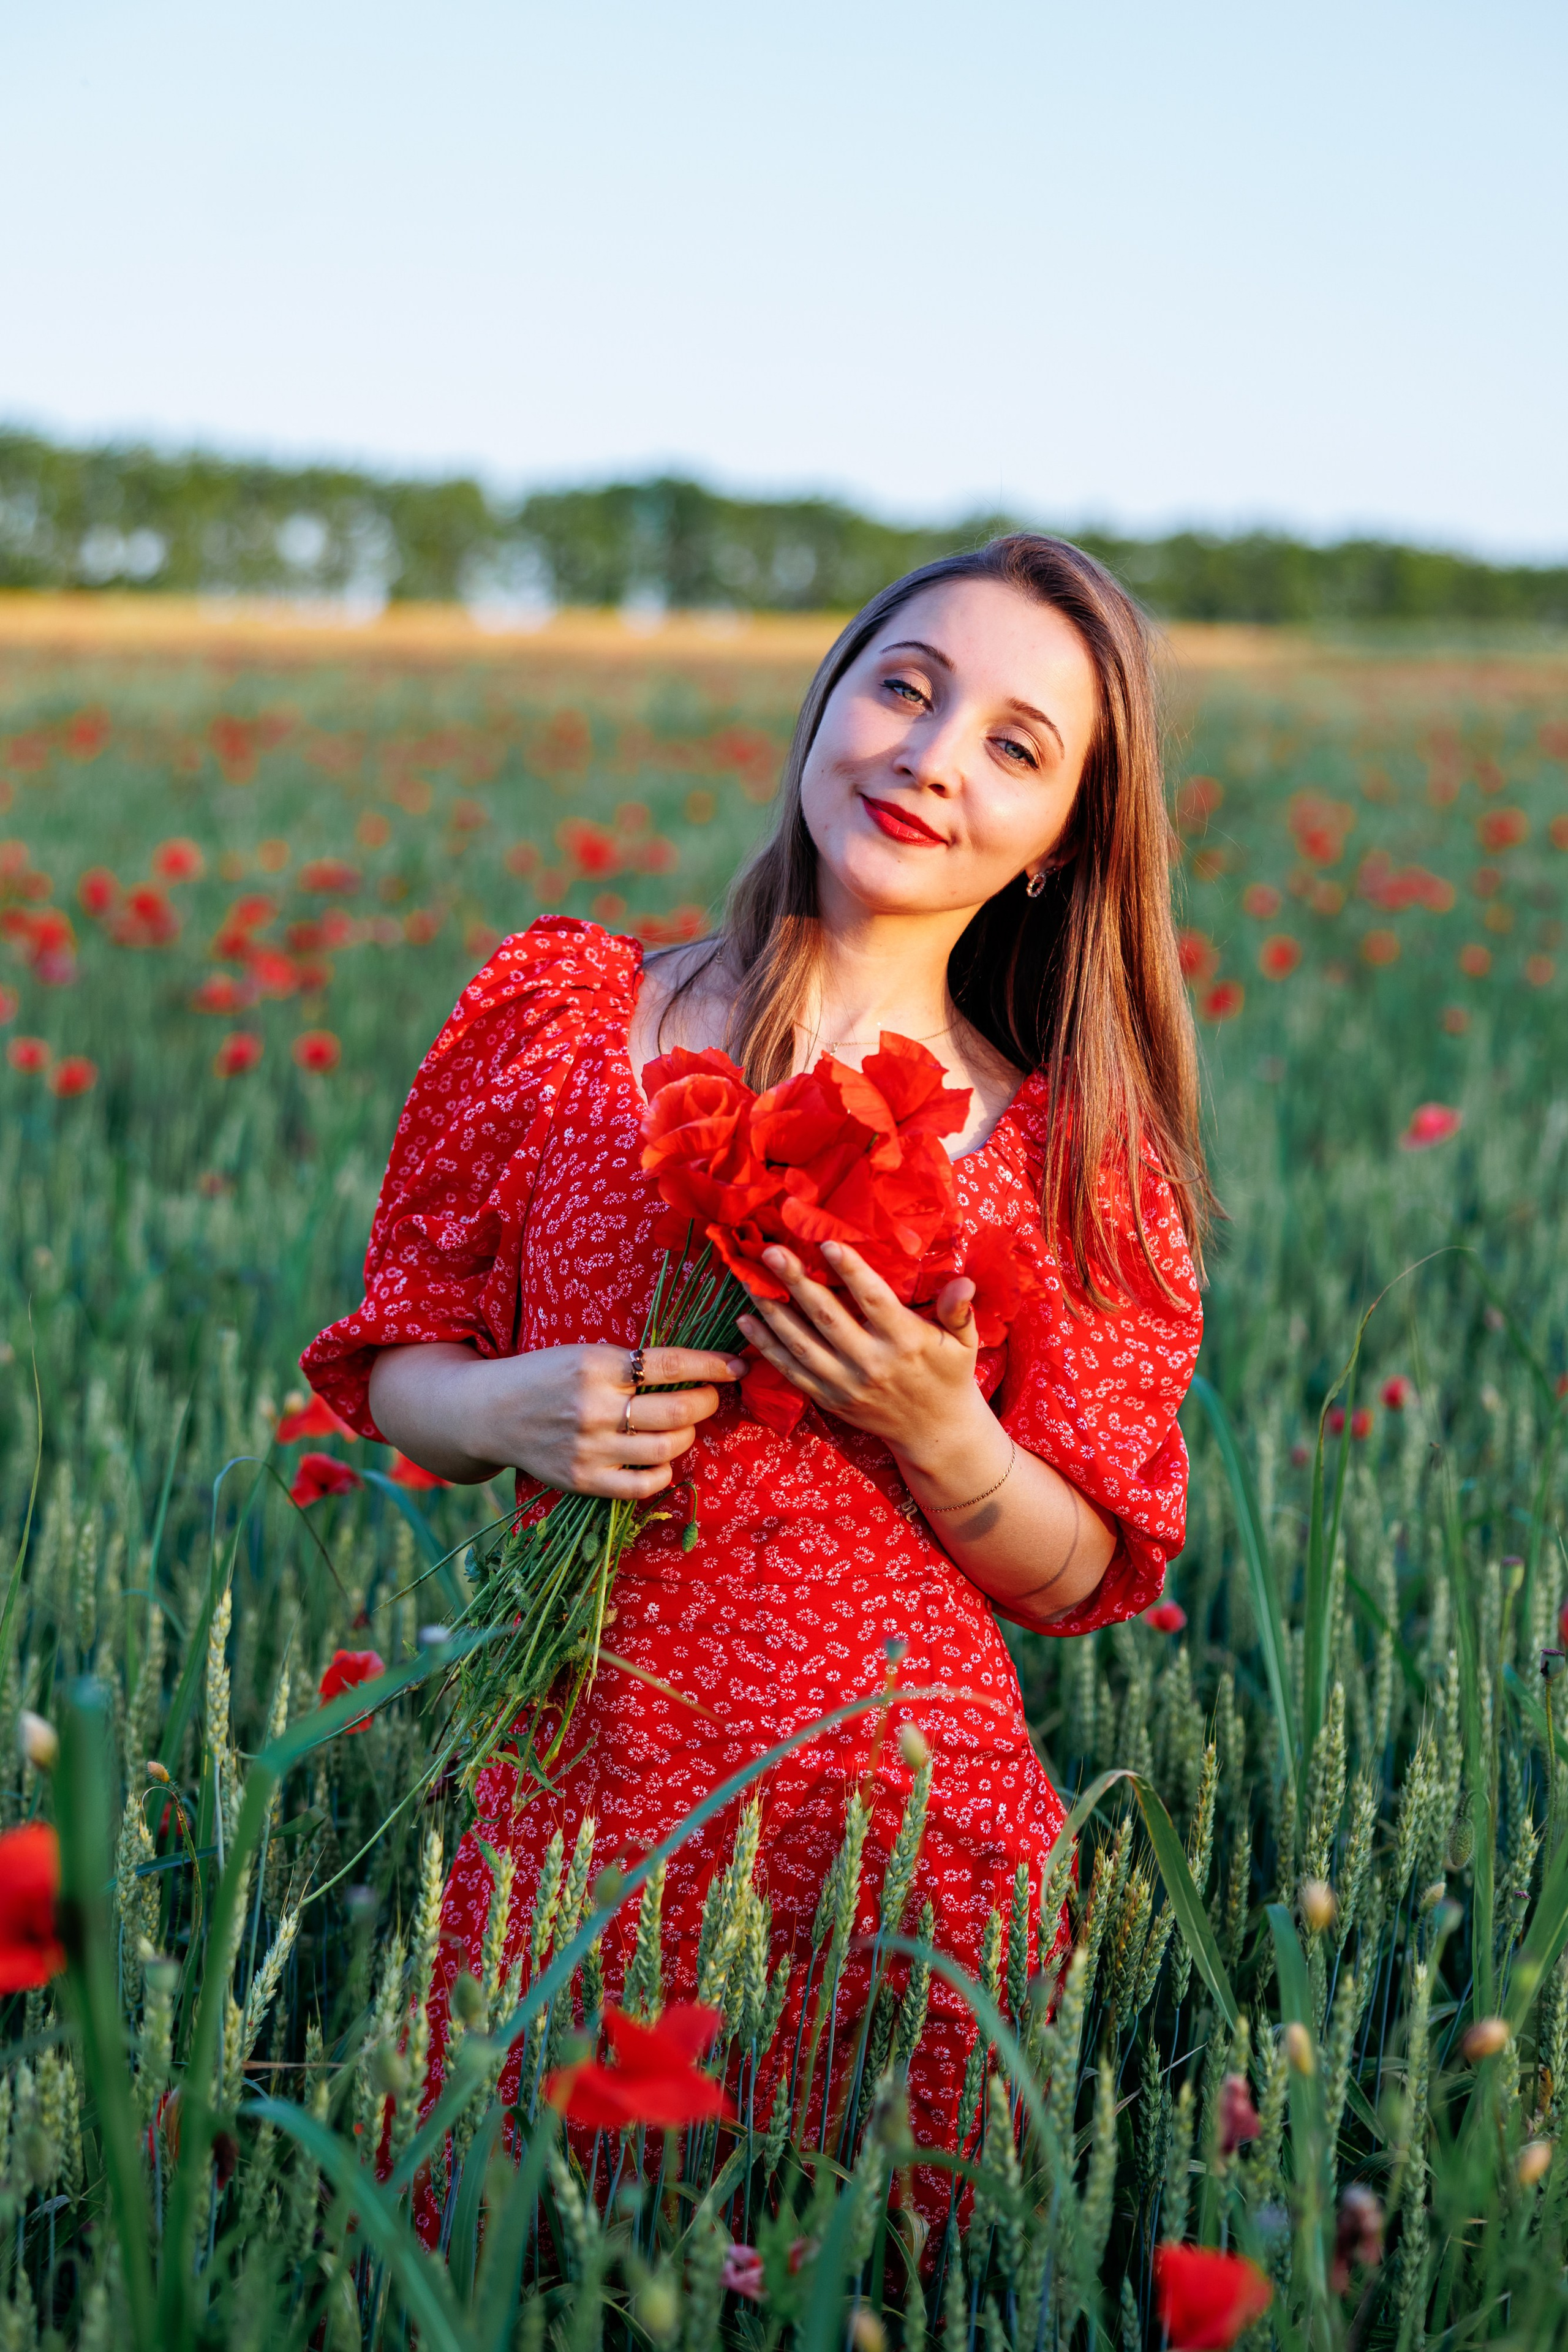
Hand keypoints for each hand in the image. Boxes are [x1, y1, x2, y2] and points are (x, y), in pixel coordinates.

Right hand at [366, 1341, 746, 1497]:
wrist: (489, 1412)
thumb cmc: (547, 1376)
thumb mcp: (585, 1353)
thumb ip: (632, 1363)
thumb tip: (699, 1369)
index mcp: (594, 1363)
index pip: (671, 1364)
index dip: (712, 1366)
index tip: (737, 1366)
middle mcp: (591, 1406)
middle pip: (677, 1411)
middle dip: (707, 1403)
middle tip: (709, 1398)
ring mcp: (587, 1447)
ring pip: (666, 1449)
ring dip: (687, 1436)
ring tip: (682, 1426)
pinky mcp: (581, 1479)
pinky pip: (643, 1485)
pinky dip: (663, 1472)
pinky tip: (660, 1459)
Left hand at [736, 1240, 989, 1468]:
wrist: (934, 1433)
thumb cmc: (949, 1375)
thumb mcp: (963, 1342)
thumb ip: (958, 1310)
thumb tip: (964, 1282)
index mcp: (905, 1341)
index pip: (873, 1300)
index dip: (849, 1270)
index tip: (826, 1242)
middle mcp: (872, 1363)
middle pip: (827, 1317)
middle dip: (796, 1282)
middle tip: (770, 1252)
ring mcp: (846, 1384)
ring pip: (801, 1344)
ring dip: (771, 1311)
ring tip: (748, 1281)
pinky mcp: (829, 1399)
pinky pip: (791, 1371)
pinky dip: (766, 1347)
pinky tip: (746, 1321)